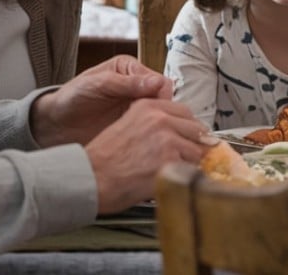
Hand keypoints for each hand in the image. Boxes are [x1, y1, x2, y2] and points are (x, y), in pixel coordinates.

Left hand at [30, 55, 173, 147]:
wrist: (56, 124)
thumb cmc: (71, 97)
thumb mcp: (97, 84)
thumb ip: (126, 83)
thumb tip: (157, 82)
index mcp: (131, 70)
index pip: (160, 82)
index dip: (163, 97)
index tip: (159, 111)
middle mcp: (138, 88)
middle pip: (164, 100)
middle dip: (164, 114)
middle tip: (160, 129)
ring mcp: (136, 108)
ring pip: (161, 117)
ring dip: (159, 127)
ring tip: (154, 139)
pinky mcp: (134, 127)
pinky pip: (151, 131)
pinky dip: (152, 138)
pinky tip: (147, 145)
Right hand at [86, 98, 209, 213]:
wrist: (90, 178)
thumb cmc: (102, 159)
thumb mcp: (125, 126)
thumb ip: (152, 124)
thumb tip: (177, 133)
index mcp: (148, 107)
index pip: (185, 112)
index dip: (189, 128)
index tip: (190, 137)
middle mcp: (160, 119)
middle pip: (196, 131)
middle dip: (192, 146)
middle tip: (183, 158)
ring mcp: (167, 140)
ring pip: (197, 152)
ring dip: (189, 164)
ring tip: (170, 171)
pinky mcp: (170, 162)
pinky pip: (191, 171)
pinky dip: (184, 178)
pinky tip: (169, 180)